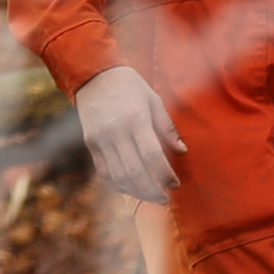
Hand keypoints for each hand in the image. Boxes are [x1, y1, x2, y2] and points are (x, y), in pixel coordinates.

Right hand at [75, 67, 183, 204]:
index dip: (165, 175)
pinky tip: (131, 187)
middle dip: (152, 191)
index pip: (152, 156)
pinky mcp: (91, 143)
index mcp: (136, 119)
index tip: (175, 184)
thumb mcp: (154, 100)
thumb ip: (167, 128)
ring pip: (118, 176)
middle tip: (165, 198)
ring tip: (150, 196)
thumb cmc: (130, 86)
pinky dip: (118, 184)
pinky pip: (104, 171)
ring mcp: (101, 139)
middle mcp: (116, 131)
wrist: (95, 75)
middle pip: (134, 172)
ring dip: (136, 192)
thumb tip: (182, 151)